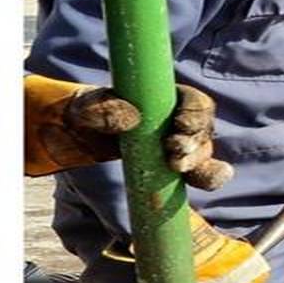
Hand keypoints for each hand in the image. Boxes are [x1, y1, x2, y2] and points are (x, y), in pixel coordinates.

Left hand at [24, 75, 231, 189]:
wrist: (77, 135)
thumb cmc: (86, 113)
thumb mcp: (88, 107)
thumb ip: (105, 108)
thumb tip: (133, 119)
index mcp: (169, 99)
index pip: (197, 102)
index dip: (196, 112)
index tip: (179, 123)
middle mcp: (181, 121)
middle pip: (204, 131)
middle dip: (195, 142)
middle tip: (173, 149)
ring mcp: (180, 146)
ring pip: (204, 154)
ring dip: (199, 163)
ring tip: (175, 167)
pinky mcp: (173, 169)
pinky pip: (199, 174)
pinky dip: (206, 178)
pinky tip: (198, 183)